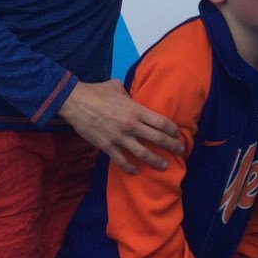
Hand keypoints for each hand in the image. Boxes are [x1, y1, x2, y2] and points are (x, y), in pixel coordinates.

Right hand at [58, 79, 182, 173]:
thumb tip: (133, 96)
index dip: (173, 129)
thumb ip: (129, 94)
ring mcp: (120, 138)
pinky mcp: (107, 147)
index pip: (161, 122)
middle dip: (172, 146)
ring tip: (164, 166)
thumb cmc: (97, 91)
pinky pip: (122, 161)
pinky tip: (136, 171)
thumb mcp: (117, 86)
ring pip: (144, 154)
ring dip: (156, 161)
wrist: (76, 102)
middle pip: (158, 139)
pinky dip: (130, 168)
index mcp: (136, 110)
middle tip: (180, 151)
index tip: (178, 134)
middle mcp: (131, 125)